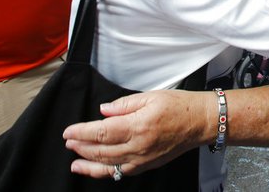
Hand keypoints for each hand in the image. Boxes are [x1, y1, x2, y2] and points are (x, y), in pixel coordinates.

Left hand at [62, 90, 208, 177]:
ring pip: (110, 165)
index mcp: (138, 125)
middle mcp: (139, 145)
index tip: (69, 131)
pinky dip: (107, 172)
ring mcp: (144, 158)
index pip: (102, 132)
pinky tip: (98, 169)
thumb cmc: (179, 106)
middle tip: (68, 142)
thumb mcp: (150, 96)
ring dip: (89, 164)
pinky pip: (123, 172)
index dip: (82, 133)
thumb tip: (104, 111)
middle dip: (82, 147)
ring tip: (75, 162)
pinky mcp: (148, 164)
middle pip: (102, 151)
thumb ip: (124, 105)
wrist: (200, 122)